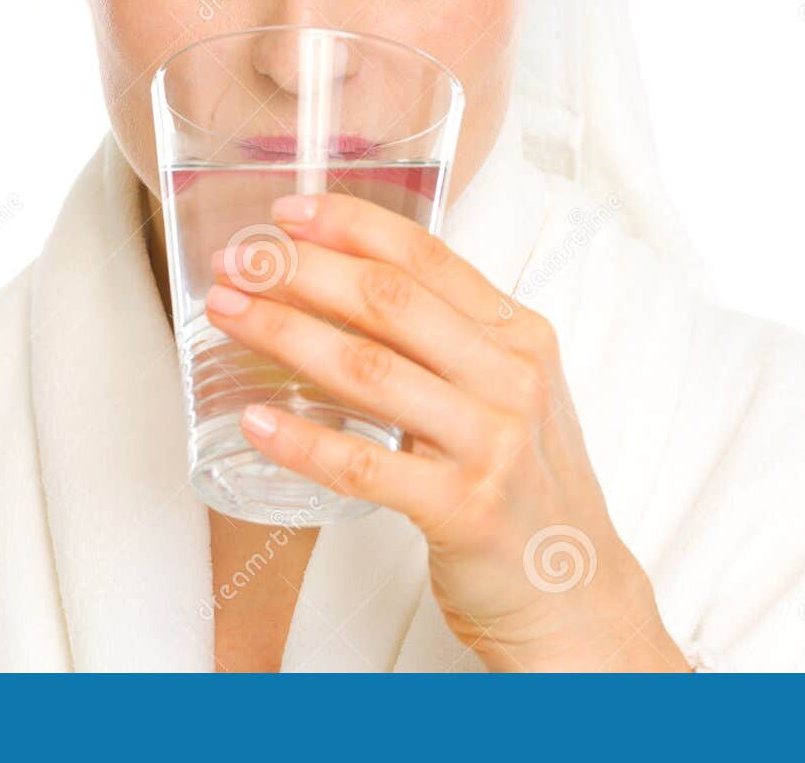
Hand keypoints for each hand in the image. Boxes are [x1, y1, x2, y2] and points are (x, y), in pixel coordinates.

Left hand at [203, 191, 691, 672]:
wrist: (576, 592)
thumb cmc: (527, 486)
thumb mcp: (511, 392)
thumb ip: (453, 340)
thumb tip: (351, 285)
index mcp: (521, 336)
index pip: (428, 256)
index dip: (352, 224)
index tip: (288, 211)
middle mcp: (511, 379)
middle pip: (391, 300)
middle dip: (302, 270)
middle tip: (238, 260)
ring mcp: (492, 444)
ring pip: (370, 370)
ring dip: (286, 334)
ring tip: (229, 315)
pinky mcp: (464, 510)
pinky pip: (364, 466)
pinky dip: (302, 441)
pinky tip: (255, 420)